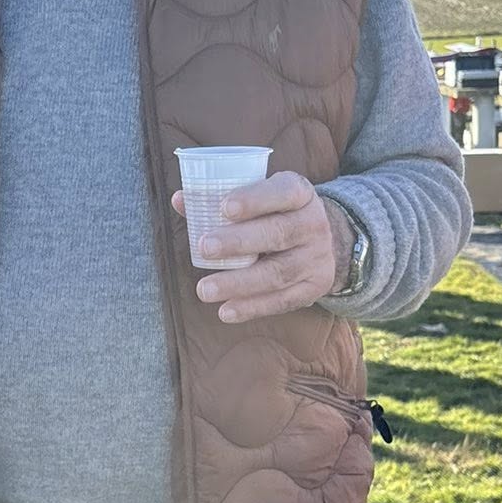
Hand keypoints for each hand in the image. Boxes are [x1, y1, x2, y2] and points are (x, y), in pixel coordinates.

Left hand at [173, 172, 340, 324]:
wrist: (321, 242)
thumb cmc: (276, 214)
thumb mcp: (261, 198)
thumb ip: (220, 198)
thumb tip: (180, 199)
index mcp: (301, 194)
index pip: (284, 192)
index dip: (255, 199)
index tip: (224, 208)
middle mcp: (314, 224)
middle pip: (278, 233)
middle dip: (239, 242)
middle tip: (205, 248)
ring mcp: (317, 258)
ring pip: (278, 273)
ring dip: (239, 283)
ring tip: (204, 289)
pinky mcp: (313, 287)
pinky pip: (282, 300)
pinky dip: (252, 307)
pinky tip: (225, 311)